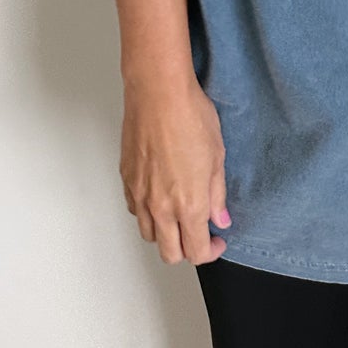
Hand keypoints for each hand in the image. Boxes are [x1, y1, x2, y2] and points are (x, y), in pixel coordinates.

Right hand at [119, 73, 230, 265]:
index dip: (210, 252)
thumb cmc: (190, 116)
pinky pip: (135, 211)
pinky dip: (147, 214)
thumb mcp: (217, 156)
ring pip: (149, 235)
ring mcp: (140, 195)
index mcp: (189, 205)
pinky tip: (159, 196)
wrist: (158, 93)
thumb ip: (217, 195)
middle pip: (170, 253)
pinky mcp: (126, 180)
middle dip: (187, 250)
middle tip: (199, 232)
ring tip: (179, 214)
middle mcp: (161, 207)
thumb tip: (221, 218)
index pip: (196, 252)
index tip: (217, 240)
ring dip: (166, 233)